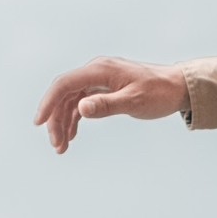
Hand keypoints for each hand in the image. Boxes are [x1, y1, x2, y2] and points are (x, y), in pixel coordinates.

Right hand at [35, 56, 184, 153]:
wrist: (178, 87)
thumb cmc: (159, 93)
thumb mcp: (134, 101)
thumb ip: (107, 105)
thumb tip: (81, 108)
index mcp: (100, 70)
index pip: (65, 84)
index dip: (49, 102)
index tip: (39, 123)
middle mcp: (96, 72)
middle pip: (64, 95)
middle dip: (56, 120)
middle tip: (57, 146)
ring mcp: (98, 80)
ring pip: (71, 101)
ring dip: (64, 123)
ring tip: (62, 147)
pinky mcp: (103, 90)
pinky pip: (81, 103)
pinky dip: (75, 119)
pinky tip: (72, 136)